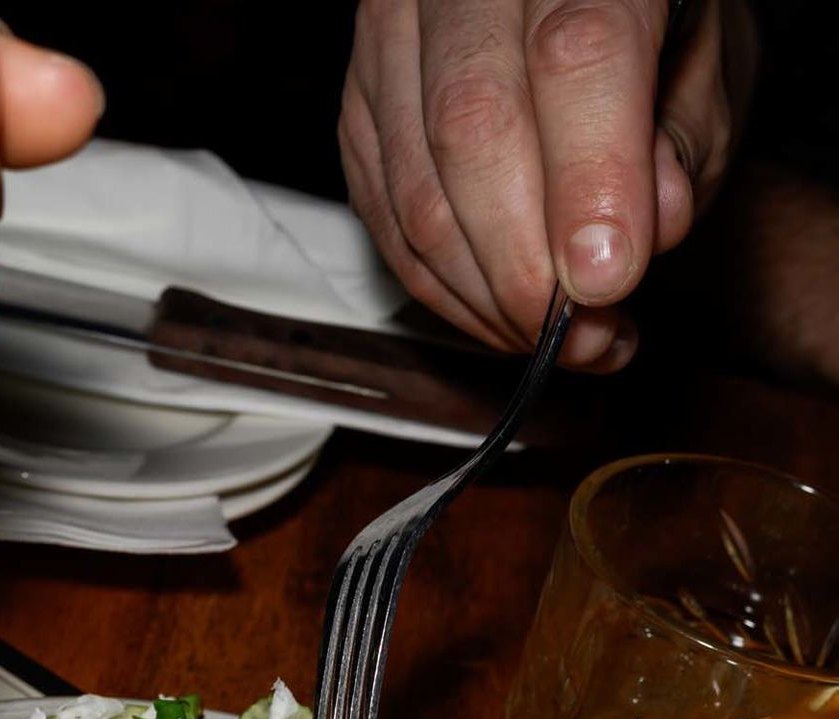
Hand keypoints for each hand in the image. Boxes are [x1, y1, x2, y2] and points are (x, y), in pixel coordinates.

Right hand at [340, 0, 755, 368]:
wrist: (567, 0)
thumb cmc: (649, 24)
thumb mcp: (706, 60)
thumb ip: (682, 138)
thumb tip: (641, 234)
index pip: (575, 55)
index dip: (589, 181)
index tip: (609, 280)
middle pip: (472, 131)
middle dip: (528, 266)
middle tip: (587, 336)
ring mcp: (394, 35)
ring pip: (417, 191)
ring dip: (485, 296)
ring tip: (553, 336)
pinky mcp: (359, 102)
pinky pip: (384, 218)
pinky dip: (442, 288)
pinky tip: (499, 311)